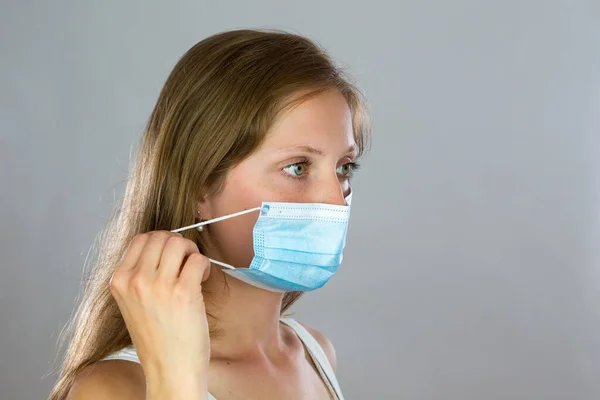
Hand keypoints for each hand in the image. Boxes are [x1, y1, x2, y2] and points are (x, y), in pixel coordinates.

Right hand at [110, 231, 210, 399]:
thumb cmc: (157, 339)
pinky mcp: (183, 292)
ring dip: (192, 253)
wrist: (170, 371)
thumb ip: (141, 275)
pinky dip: (204, 265)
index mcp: (119, 281)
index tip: (171, 256)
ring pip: (179, 243)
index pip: (141, 238)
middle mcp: (135, 280)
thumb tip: (163, 246)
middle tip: (186, 263)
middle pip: (161, 236)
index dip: (161, 242)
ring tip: (193, 272)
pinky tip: (201, 281)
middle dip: (179, 244)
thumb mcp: (134, 303)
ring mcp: (158, 285)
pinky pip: (197, 259)